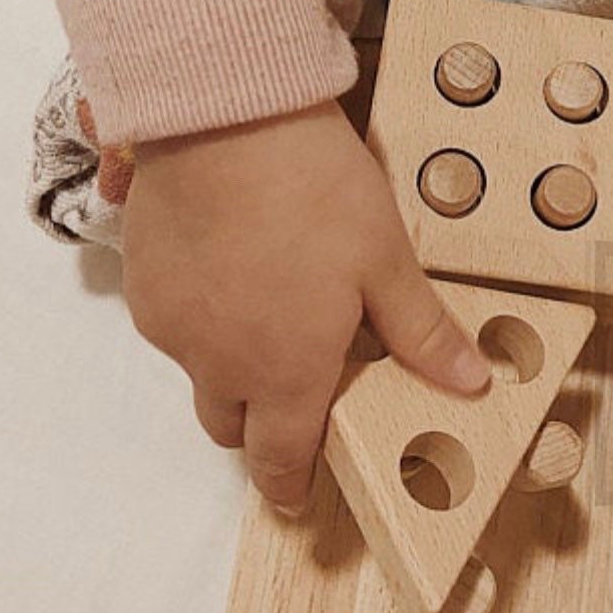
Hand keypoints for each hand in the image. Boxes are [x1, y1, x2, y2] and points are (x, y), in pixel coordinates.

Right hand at [122, 101, 489, 514]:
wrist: (226, 116)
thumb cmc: (314, 190)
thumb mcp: (387, 261)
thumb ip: (422, 333)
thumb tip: (470, 383)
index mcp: (285, 370)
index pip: (281, 457)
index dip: (290, 484)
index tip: (296, 497)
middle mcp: (218, 361)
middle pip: (231, 425)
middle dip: (262, 427)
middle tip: (298, 394)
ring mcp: (172, 324)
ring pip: (200, 373)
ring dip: (232, 366)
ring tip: (274, 309)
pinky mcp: (142, 282)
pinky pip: (173, 325)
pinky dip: (202, 319)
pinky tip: (236, 269)